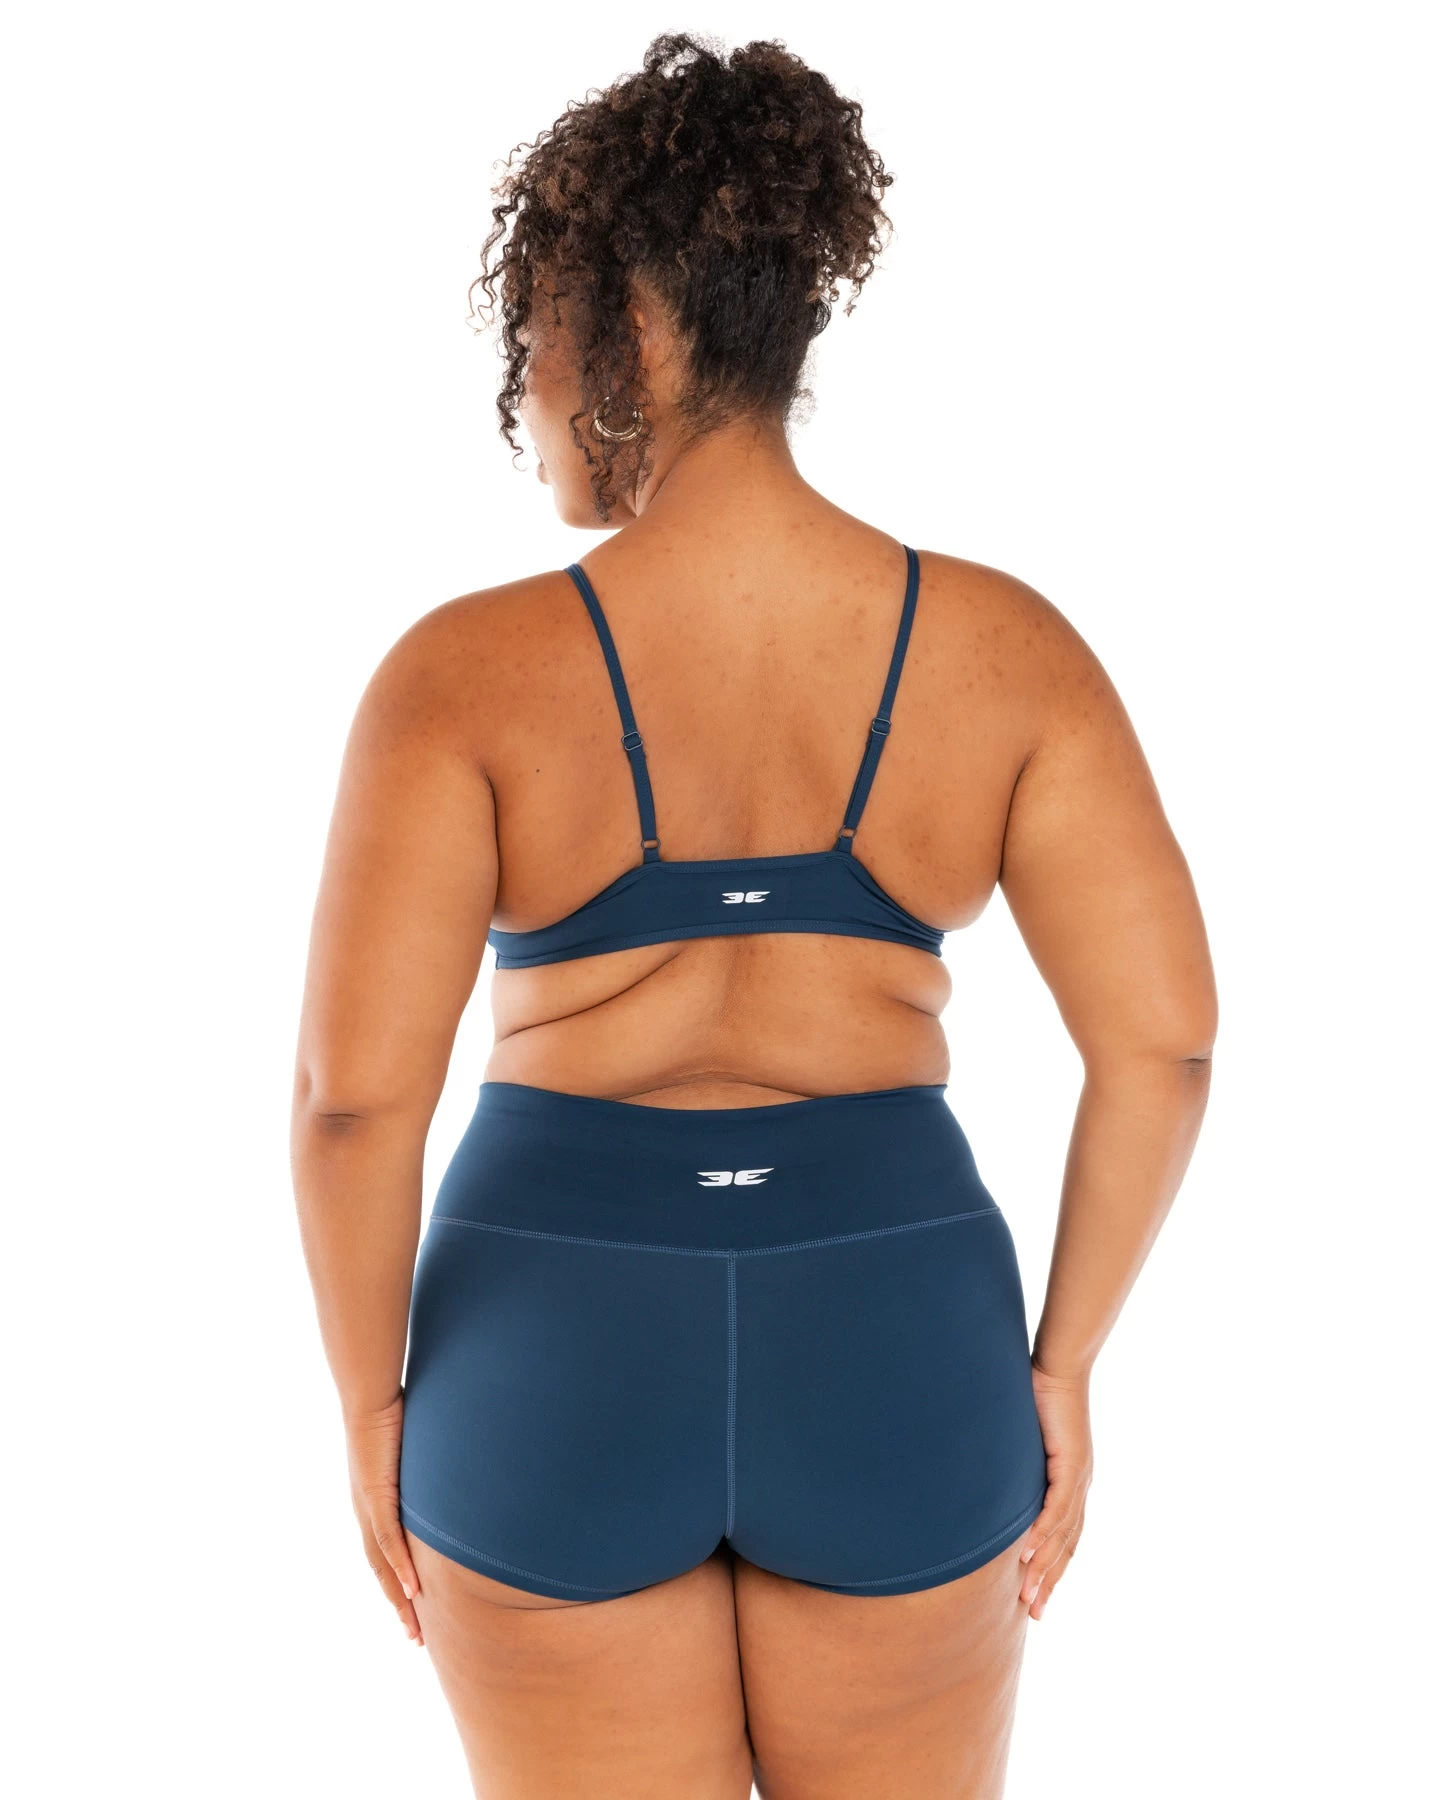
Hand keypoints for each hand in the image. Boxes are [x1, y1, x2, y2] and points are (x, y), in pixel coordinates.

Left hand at [347, 1394, 423, 1644]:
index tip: (416, 1613)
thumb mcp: (417, 1455)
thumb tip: (456, 1478)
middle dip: (400, 1607)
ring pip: (383, 1566)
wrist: (370, 1396)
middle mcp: (367, 1514)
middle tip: (415, 1639)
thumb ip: (431, 1474)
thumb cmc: (395, 1415)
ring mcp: (368, 1508)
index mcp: (374, 1505)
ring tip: (414, 1628)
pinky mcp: (374, 1495)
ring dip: (399, 1599)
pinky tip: (411, 1589)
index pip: (386, 1556)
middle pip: (383, 1573)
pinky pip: (387, 1539)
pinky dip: (399, 1566)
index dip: (399, 1587)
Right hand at [1018, 1363, 1092, 1620]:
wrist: (1059, 1365)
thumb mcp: (1020, 1439)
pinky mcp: (1070, 1464)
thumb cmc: (1037, 1393)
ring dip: (1044, 1568)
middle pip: (1065, 1546)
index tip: (1034, 1596)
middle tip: (1034, 1615)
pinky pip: (1056, 1508)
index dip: (1049, 1567)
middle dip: (1049, 1582)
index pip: (1062, 1535)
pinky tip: (1028, 1554)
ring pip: (1062, 1535)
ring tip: (1028, 1596)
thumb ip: (1009, 1463)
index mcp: (1069, 1482)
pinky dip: (1042, 1534)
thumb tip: (983, 1475)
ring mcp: (1078, 1478)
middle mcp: (1078, 1486)